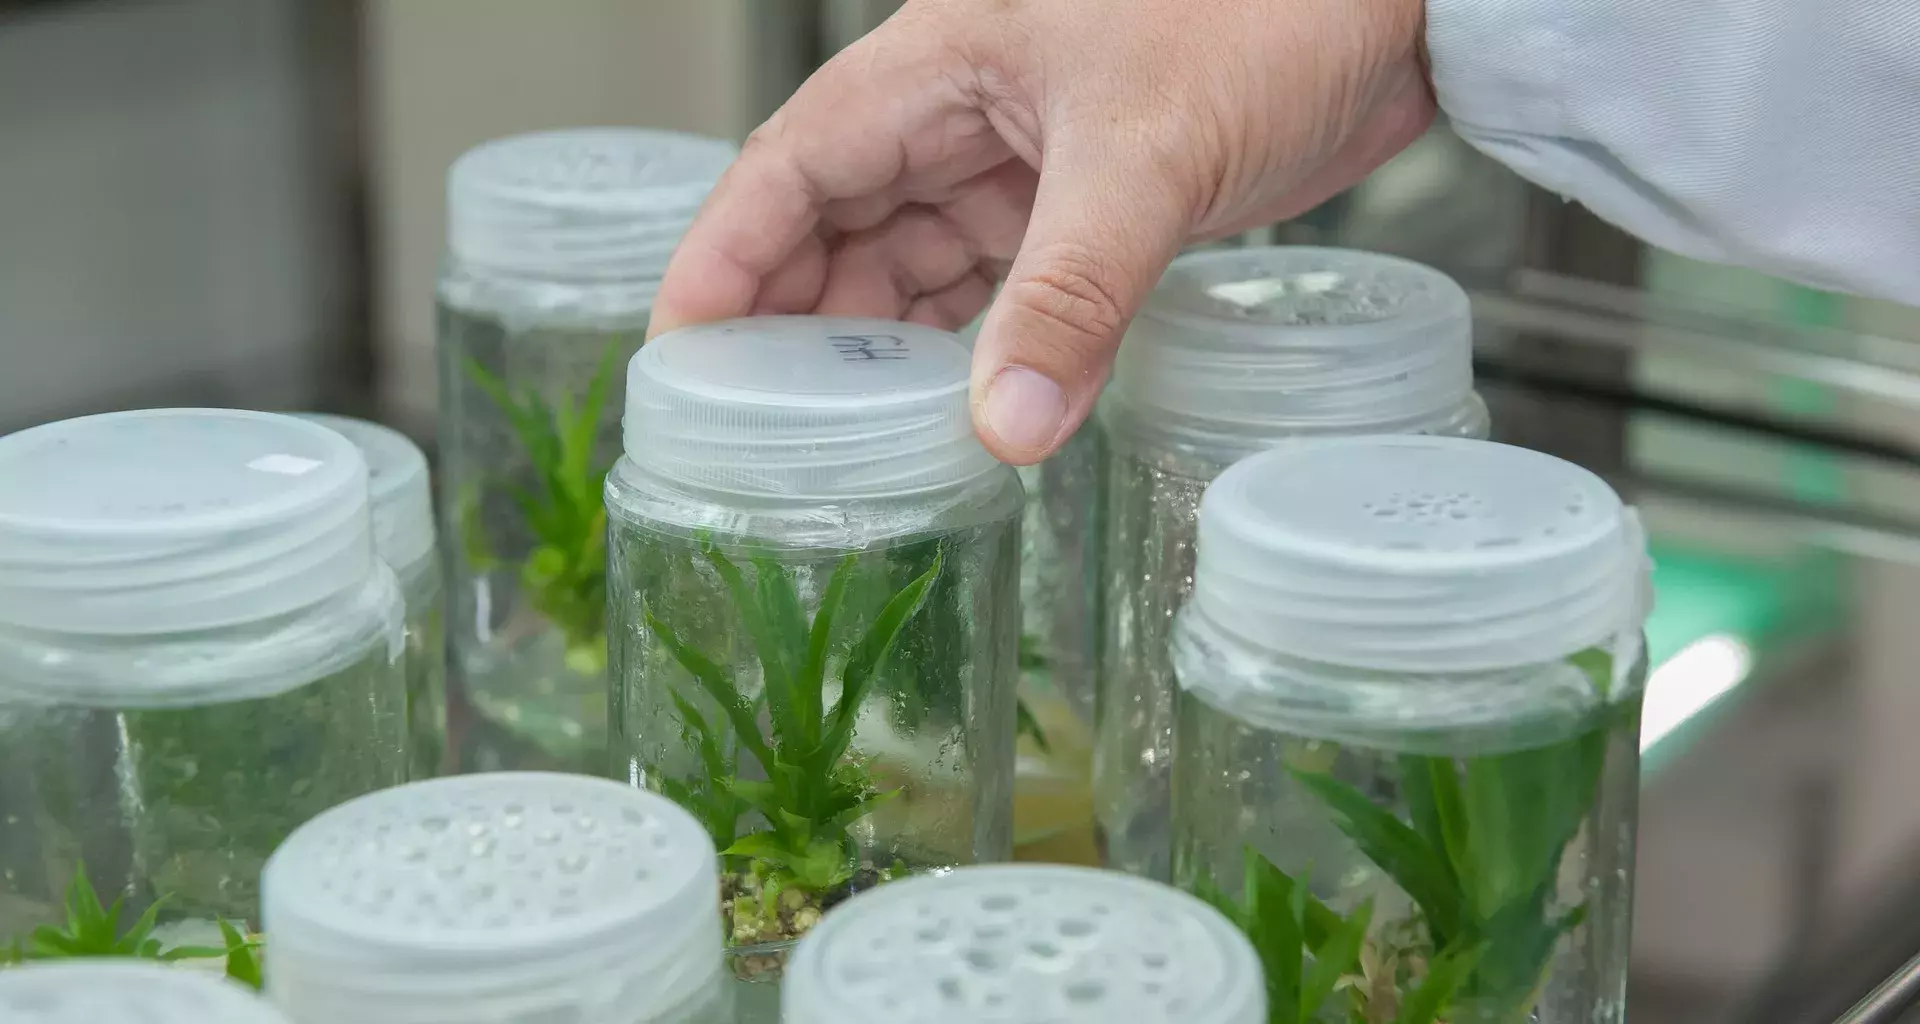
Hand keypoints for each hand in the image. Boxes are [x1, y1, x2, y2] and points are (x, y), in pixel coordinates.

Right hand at [649, 0, 1433, 463]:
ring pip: (915, 260)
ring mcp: (1024, 157)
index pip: (790, 165)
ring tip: (849, 437)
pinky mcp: (1087, 198)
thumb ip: (1070, 295)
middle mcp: (964, 109)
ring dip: (887, 344)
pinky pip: (998, 281)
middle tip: (760, 426)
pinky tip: (959, 405)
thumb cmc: (1267, 8)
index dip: (725, 256)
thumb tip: (1005, 428)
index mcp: (938, 65)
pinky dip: (974, 343)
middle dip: (798, 321)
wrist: (1392, 7)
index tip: (677, 348)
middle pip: (838, 224)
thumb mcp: (1146, 158)